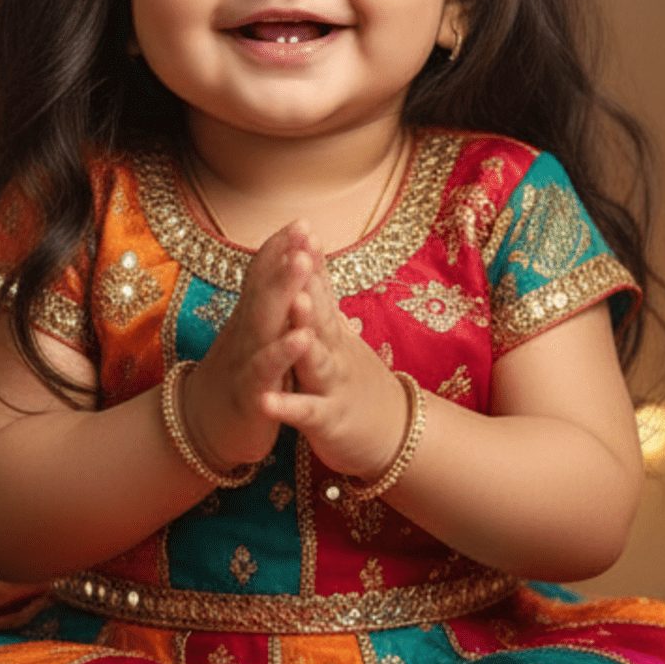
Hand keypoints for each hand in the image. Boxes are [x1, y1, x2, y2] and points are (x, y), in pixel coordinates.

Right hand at [180, 222, 316, 472]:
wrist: (202, 430)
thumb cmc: (239, 378)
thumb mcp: (254, 337)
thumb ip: (268, 303)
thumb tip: (285, 263)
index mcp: (250, 319)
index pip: (262, 275)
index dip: (279, 248)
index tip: (301, 220)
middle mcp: (245, 333)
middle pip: (264, 288)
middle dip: (283, 257)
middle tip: (302, 229)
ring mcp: (245, 360)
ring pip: (264, 321)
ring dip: (282, 290)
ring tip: (302, 263)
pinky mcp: (251, 393)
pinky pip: (266, 370)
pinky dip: (283, 352)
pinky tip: (302, 336)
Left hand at [259, 232, 409, 480]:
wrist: (397, 436)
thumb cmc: (359, 384)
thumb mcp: (342, 338)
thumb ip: (326, 300)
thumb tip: (315, 257)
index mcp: (333, 333)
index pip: (323, 290)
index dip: (313, 261)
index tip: (302, 227)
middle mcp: (336, 352)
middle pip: (321, 315)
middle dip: (309, 284)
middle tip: (298, 253)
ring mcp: (334, 385)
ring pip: (317, 356)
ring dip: (305, 330)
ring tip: (294, 305)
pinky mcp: (329, 421)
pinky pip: (306, 412)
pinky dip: (287, 407)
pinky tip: (267, 400)